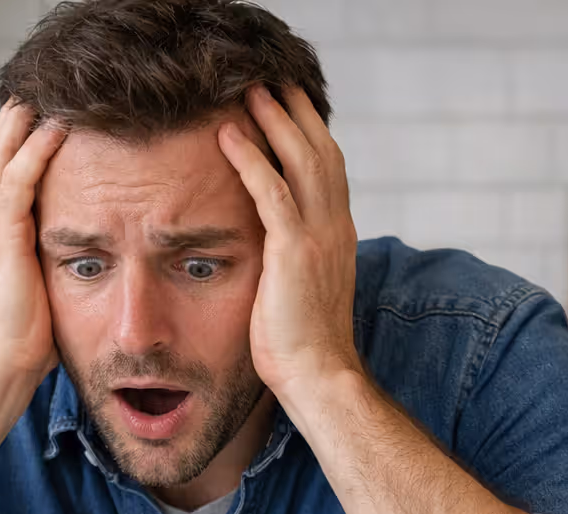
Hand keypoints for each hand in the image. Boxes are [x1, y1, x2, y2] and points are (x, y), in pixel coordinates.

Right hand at [0, 100, 66, 383]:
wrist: (1, 365)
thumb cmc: (25, 339)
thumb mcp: (42, 290)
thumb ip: (57, 266)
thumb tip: (91, 264)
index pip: (5, 170)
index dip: (21, 138)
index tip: (48, 111)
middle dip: (19, 116)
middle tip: (44, 84)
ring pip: (4, 154)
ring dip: (26, 119)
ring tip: (50, 89)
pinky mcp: (5, 237)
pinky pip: (18, 180)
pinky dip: (35, 150)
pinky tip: (55, 127)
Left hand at [217, 85, 362, 402]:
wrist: (320, 378)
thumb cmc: (303, 347)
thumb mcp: (302, 292)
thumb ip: (294, 262)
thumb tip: (274, 253)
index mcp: (338, 236)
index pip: (329, 170)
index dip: (311, 135)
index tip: (292, 107)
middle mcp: (335, 228)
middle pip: (321, 151)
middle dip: (297, 113)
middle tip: (273, 81)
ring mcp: (318, 238)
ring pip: (301, 161)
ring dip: (275, 122)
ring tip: (250, 91)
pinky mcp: (294, 252)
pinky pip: (270, 191)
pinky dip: (250, 159)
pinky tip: (228, 136)